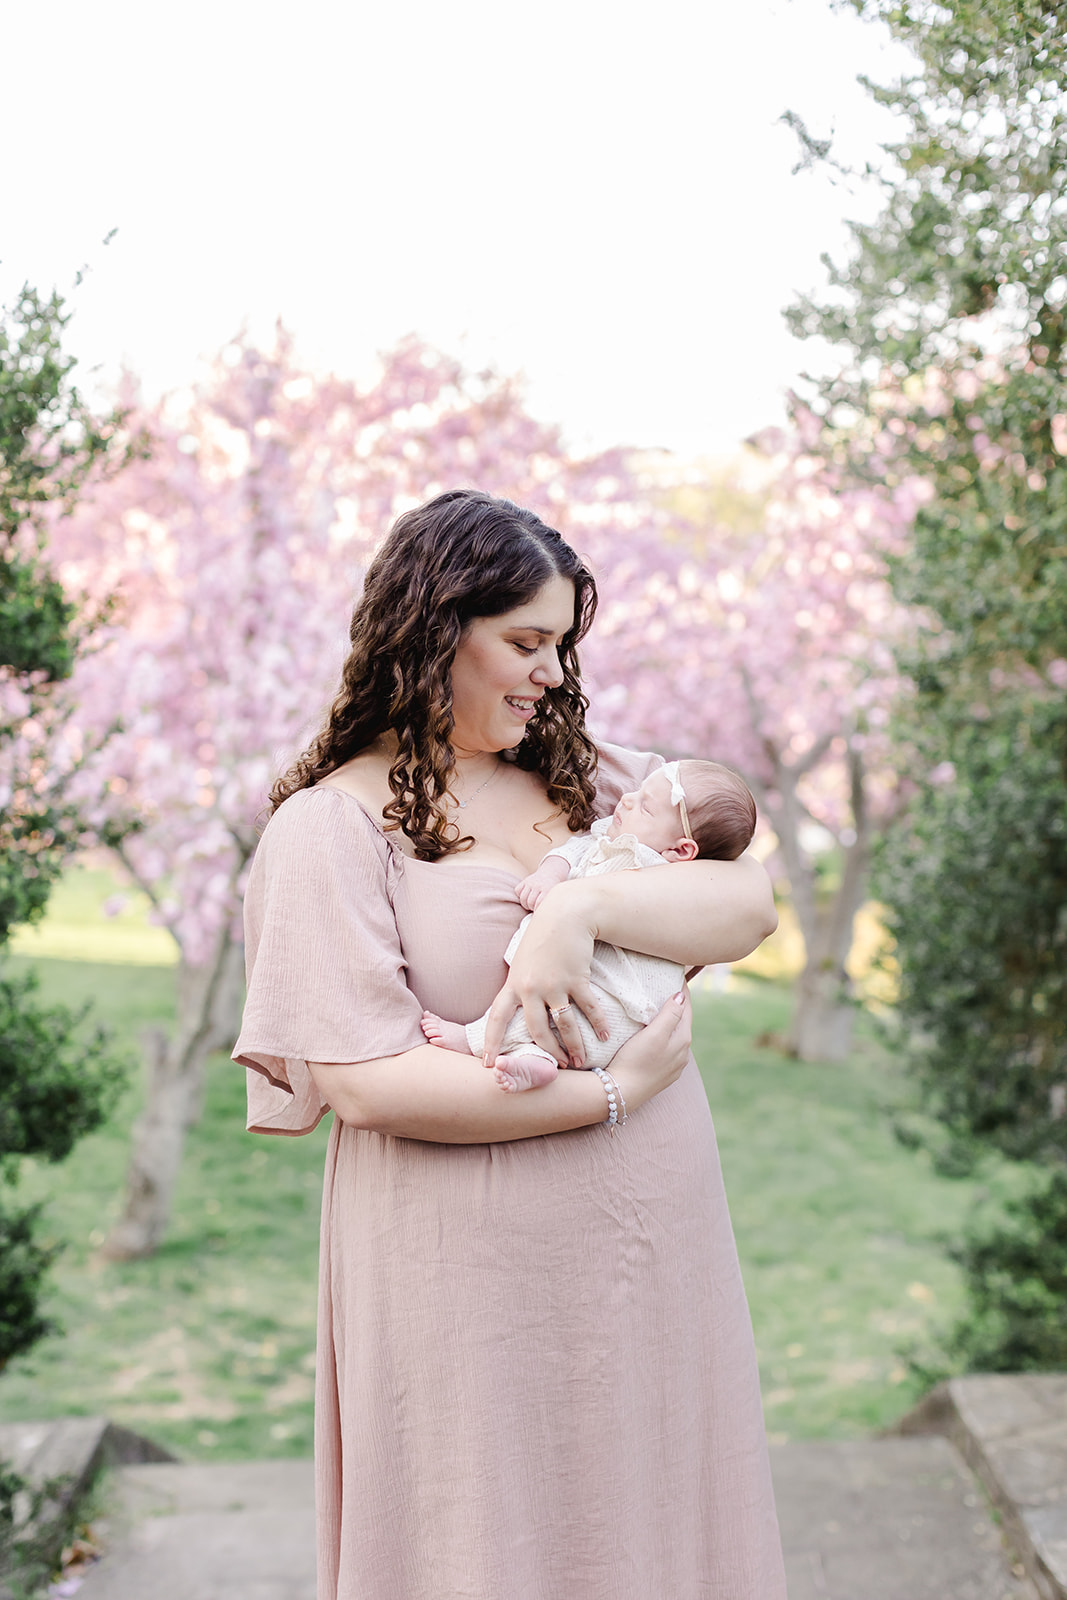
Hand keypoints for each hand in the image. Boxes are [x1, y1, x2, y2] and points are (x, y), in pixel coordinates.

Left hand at [482, 880, 609, 1067]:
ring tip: (581, 1061)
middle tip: (557, 1068)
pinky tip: (604, 1035)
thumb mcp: (522, 960)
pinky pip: (588, 1008)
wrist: (565, 913)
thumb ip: (520, 985)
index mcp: (513, 984)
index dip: (491, 1042)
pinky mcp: (576, 979)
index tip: (487, 1065)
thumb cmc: (543, 935)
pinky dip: (598, 1023)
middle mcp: (531, 988)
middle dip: (548, 1052)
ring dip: (574, 1045)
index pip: (496, 1018)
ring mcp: (554, 984)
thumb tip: (517, 1006)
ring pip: (564, 1025)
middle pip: (537, 1030)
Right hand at [514, 856, 570, 911]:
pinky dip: (520, 895)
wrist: (550, 873)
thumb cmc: (552, 888)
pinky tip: (526, 897)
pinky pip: (517, 890)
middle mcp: (538, 885)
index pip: (539, 903)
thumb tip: (544, 916)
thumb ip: (550, 903)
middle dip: (531, 908)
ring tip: (529, 905)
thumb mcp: (555, 894)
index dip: (537, 910)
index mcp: (547, 889)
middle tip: (534, 908)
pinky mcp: (525, 880)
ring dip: (525, 904)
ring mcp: (530, 882)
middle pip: (530, 902)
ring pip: (523, 898)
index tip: (539, 912)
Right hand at [607, 989, 692, 1111]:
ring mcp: (673, 1066)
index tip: (676, 976)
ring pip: (674, 1037)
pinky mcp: (662, 1074)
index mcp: (683, 1040)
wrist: (620, 1094)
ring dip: (669, 1023)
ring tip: (658, 1009)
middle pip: (682, 1022)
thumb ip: (670, 1014)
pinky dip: (663, 1038)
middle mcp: (683, 1054)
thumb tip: (681, 996)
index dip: (682, 991)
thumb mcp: (654, 1034)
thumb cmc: (635, 1061)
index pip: (686, 1008)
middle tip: (665, 988)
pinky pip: (667, 1050)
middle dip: (676, 1006)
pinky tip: (654, 1037)